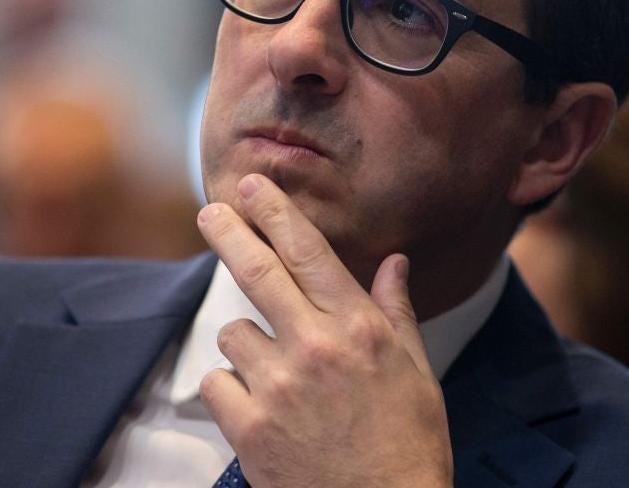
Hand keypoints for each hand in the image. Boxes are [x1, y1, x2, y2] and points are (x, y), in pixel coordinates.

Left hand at [197, 173, 452, 487]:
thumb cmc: (408, 443)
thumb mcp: (417, 372)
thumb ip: (396, 311)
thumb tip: (395, 262)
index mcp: (359, 327)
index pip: (308, 251)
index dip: (275, 212)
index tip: (251, 185)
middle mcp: (316, 346)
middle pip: (258, 271)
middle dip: (229, 232)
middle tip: (211, 211)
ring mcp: (279, 385)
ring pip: (234, 333)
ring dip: (247, 344)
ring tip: (277, 377)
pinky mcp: (249, 426)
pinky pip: (218, 382)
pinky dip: (232, 390)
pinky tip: (260, 409)